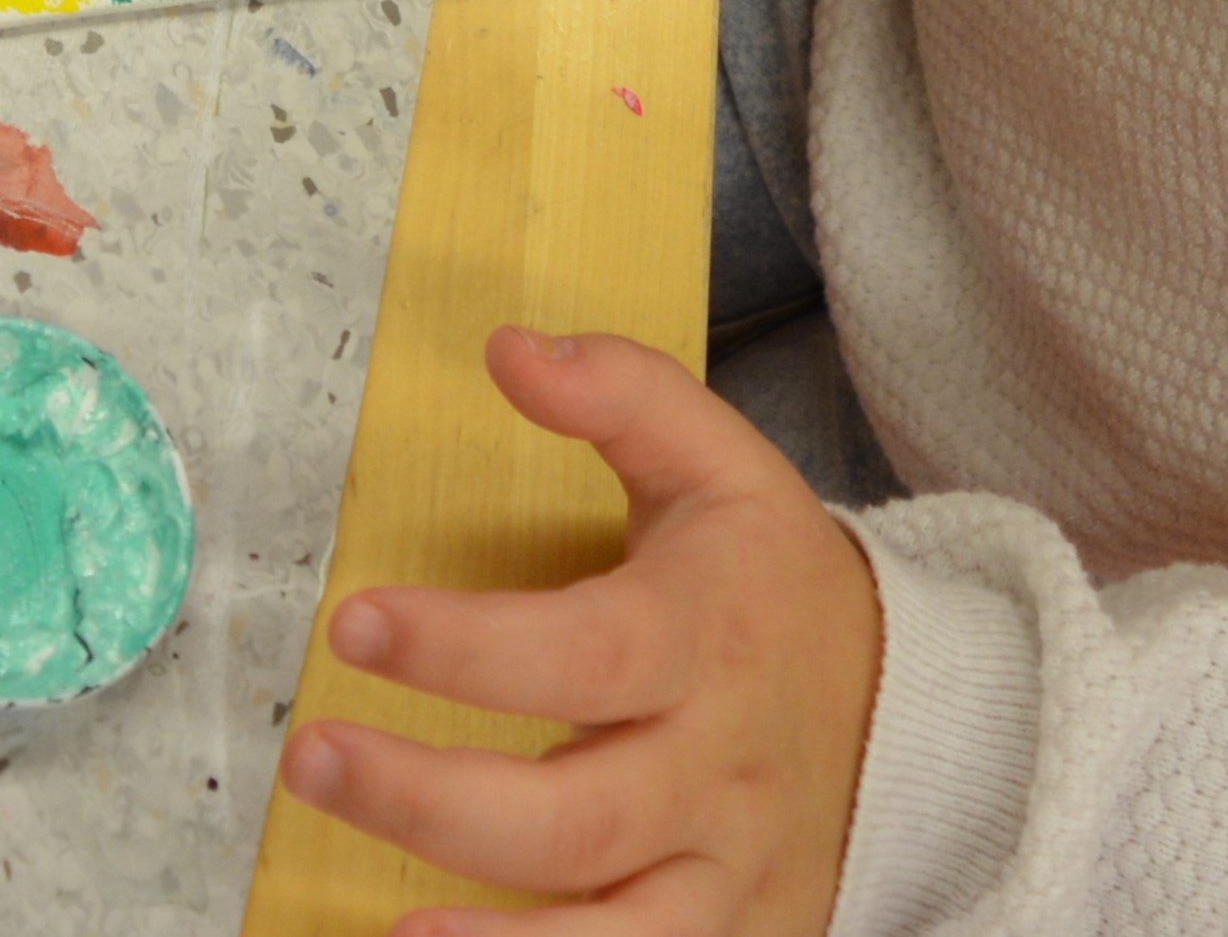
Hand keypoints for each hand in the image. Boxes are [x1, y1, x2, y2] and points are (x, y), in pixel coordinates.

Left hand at [281, 328, 884, 934]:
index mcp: (706, 634)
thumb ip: (619, 391)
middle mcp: (718, 769)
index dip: (465, 646)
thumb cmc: (773, 579)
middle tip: (311, 758)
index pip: (581, 652)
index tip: (354, 619)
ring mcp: (727, 873)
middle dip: (431, 799)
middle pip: (576, 815)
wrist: (916, 709)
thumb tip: (507, 349)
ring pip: (611, 936)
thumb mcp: (717, 460)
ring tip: (386, 931)